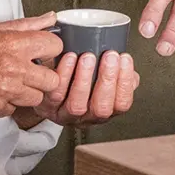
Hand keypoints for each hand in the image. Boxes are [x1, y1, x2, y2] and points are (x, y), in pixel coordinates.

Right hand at [0, 15, 63, 129]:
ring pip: (36, 98)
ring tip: (11, 83)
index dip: (49, 49)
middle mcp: (13, 69)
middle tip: (30, 71)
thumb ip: (25, 25)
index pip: (55, 47)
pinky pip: (14, 110)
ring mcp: (5, 92)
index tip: (41, 51)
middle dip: (44, 76)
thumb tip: (51, 18)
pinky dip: (8, 103)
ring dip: (28, 92)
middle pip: (52, 80)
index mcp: (13, 44)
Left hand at [16, 50, 140, 128]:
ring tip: (88, 57)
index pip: (122, 104)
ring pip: (77, 105)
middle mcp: (87, 117)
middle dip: (108, 80)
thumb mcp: (102, 77)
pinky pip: (56, 94)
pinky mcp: (47, 107)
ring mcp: (66, 115)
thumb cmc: (77, 78)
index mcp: (105, 109)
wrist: (45, 81)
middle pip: (101, 108)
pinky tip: (69, 58)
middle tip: (110, 57)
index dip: (125, 83)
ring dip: (85, 79)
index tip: (125, 59)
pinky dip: (64, 75)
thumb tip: (128, 67)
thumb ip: (118, 74)